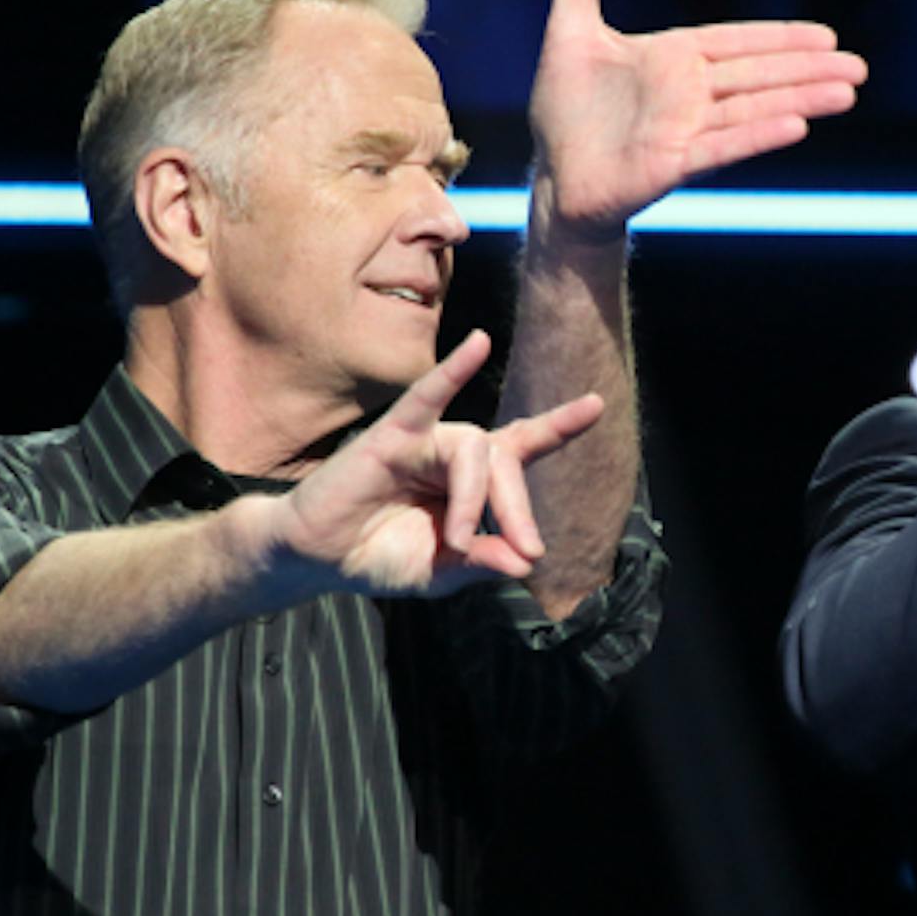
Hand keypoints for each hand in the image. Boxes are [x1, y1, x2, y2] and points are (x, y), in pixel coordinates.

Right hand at [262, 331, 604, 596]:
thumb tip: (525, 563)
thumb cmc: (380, 556)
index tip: (596, 404)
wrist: (320, 559)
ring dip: (476, 498)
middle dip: (520, 508)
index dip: (557, 426)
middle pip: (504, 461)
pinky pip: (427, 396)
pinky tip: (478, 344)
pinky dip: (454, 370)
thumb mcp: (440, 572)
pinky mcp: (392, 434)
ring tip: (461, 539)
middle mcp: (454, 452)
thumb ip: (482, 564)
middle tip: (528, 549)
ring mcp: (425, 439)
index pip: (521, 446)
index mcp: (472, 481)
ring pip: (472, 450)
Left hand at [526, 0, 867, 239]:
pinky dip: (757, 135)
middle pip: (759, 76)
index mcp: (673, 59)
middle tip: (860, 68)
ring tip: (846, 93)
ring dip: (800, 100)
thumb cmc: (566, 112)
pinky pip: (720, 147)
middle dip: (809, 70)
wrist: (554, 174)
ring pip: (753, 109)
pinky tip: (797, 126)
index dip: (781, 39)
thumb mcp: (570, 36)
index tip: (827, 37)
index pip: (737, 42)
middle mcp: (688, 95)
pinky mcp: (671, 165)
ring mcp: (684, 130)